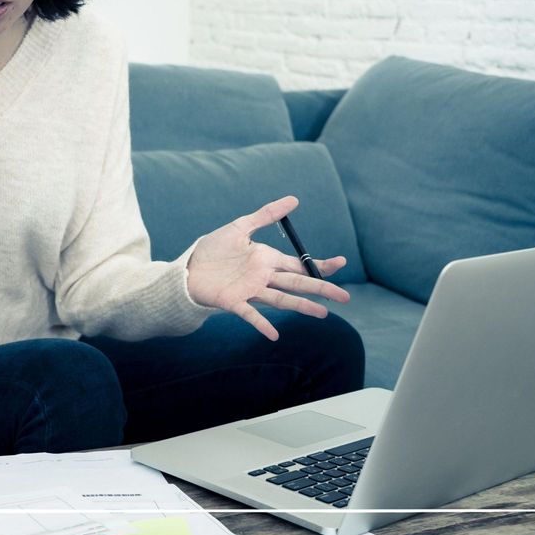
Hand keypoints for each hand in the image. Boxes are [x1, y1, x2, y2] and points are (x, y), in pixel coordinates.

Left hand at [186, 195, 349, 340]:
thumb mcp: (240, 227)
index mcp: (267, 259)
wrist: (189, 267)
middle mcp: (263, 277)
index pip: (299, 265)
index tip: (341, 263)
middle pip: (297, 284)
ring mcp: (250, 291)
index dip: (319, 266)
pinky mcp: (233, 302)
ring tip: (323, 314)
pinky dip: (262, 324)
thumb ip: (266, 214)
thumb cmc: (214, 249)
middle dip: (320, 289)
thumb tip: (294, 199)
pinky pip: (250, 314)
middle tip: (344, 297)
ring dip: (301, 306)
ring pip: (281, 299)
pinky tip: (274, 335)